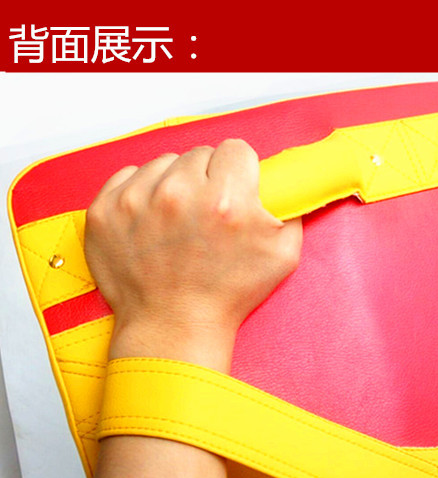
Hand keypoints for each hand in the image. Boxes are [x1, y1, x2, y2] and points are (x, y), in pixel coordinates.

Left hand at [84, 139, 302, 370]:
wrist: (175, 328)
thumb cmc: (227, 296)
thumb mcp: (283, 255)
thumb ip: (291, 209)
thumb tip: (285, 181)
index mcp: (226, 201)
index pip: (235, 149)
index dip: (239, 170)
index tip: (234, 189)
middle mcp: (179, 194)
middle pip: (199, 154)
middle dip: (207, 178)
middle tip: (207, 212)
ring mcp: (136, 201)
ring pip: (164, 163)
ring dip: (174, 184)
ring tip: (178, 220)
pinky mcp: (106, 211)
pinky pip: (127, 175)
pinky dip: (140, 193)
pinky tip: (152, 221)